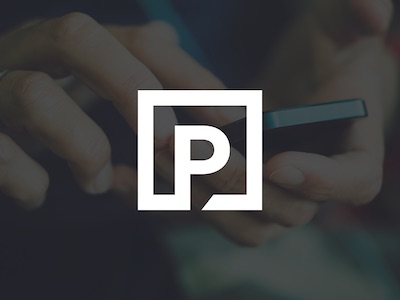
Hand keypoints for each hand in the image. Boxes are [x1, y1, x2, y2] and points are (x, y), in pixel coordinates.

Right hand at [0, 13, 217, 207]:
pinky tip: (41, 195)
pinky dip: (28, 179)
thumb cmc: (41, 107)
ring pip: (34, 94)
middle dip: (132, 89)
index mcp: (71, 43)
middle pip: (80, 37)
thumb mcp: (87, 82)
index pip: (140, 42)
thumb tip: (169, 36)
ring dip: (81, 144)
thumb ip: (129, 66)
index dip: (189, 76)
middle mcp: (29, 50)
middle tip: (164, 140)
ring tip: (97, 180)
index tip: (230, 115)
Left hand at [114, 0, 397, 245]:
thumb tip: (374, 13)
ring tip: (156, 149)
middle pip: (283, 209)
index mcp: (353, 155)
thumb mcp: (342, 32)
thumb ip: (358, 16)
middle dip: (237, 180)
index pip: (354, 181)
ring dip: (196, 193)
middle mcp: (311, 190)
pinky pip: (201, 212)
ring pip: (238, 221)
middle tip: (191, 144)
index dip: (321, 180)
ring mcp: (270, 202)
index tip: (279, 161)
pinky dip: (161, 199)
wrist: (299, 87)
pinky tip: (122, 175)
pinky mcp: (233, 200)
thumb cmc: (325, 58)